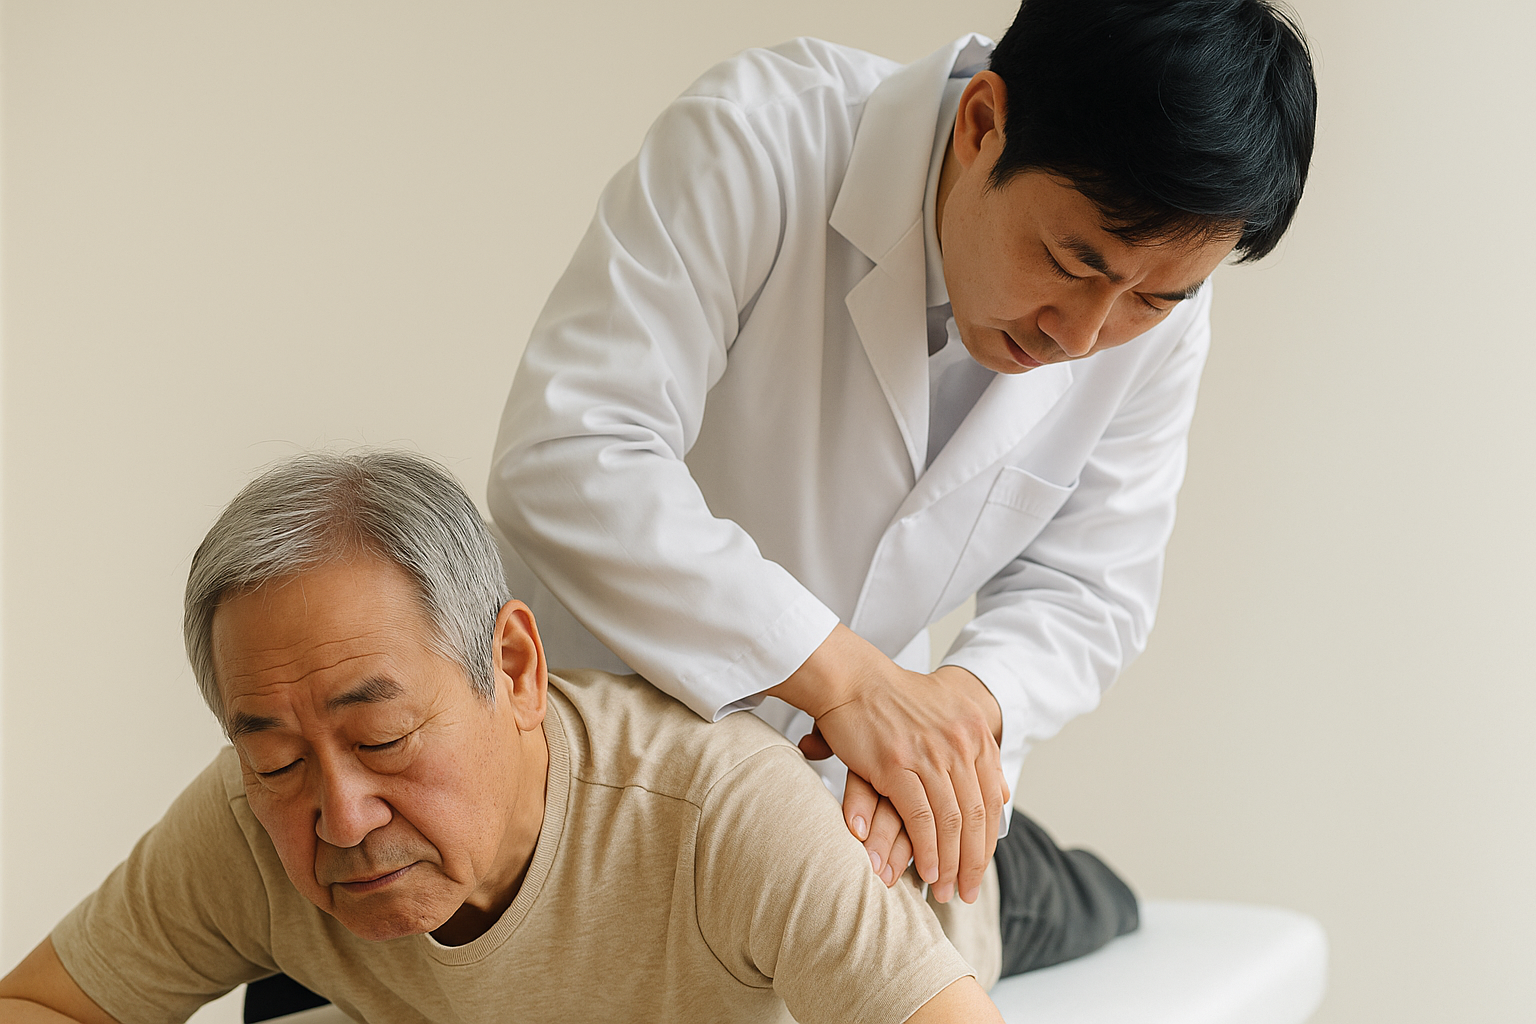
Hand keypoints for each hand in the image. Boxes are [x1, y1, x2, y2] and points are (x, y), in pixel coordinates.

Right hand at [769, 625, 1008, 903]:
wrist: (853, 679)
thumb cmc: (895, 700)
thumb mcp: (950, 716)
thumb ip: (977, 754)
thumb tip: (1003, 792)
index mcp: (976, 733)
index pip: (992, 799)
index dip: (988, 839)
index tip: (981, 866)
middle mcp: (960, 743)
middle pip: (976, 815)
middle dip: (974, 861)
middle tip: (968, 892)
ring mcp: (930, 754)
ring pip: (952, 822)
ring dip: (951, 864)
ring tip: (947, 891)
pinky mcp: (898, 765)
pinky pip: (921, 819)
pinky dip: (927, 851)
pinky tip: (925, 872)